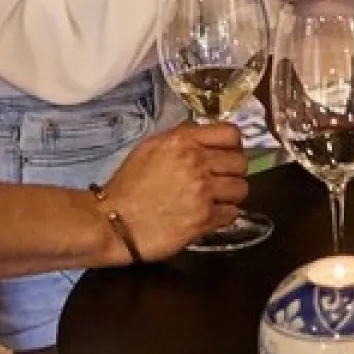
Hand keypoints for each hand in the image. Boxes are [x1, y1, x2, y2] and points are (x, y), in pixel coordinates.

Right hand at [99, 121, 247, 260]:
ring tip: (218, 199)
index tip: (226, 155)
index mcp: (184, 141)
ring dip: (231, 194)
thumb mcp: (151, 147)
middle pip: (240, 162)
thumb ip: (181, 136)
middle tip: (221, 180)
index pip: (231, 133)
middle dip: (233, 171)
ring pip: (241, 188)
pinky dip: (224, 215)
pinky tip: (212, 215)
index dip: (232, 145)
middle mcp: (197, 162)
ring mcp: (202, 192)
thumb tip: (202, 131)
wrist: (112, 222)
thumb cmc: (129, 184)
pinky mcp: (202, 219)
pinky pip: (232, 214)